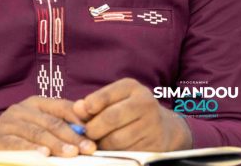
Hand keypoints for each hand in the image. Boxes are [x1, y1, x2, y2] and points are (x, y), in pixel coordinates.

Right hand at [0, 96, 96, 156]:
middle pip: (51, 122)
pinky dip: (32, 150)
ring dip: (56, 144)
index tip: (93, 132)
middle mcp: (20, 109)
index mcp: (35, 103)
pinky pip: (17, 145)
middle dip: (72, 136)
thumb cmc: (25, 140)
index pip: (61, 106)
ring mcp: (8, 123)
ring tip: (71, 153)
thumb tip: (88, 130)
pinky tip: (44, 155)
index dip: (78, 118)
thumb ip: (62, 126)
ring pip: (37, 133)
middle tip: (88, 148)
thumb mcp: (43, 129)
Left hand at [73, 78, 191, 151]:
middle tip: (86, 133)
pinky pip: (126, 152)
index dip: (89, 106)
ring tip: (98, 141)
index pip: (105, 96)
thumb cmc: (128, 110)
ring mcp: (152, 125)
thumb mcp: (114, 99)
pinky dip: (114, 153)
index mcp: (132, 87)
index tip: (79, 114)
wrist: (163, 127)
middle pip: (110, 119)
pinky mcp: (154, 144)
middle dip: (92, 129)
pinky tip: (112, 148)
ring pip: (116, 139)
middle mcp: (145, 103)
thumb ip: (94, 102)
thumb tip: (77, 108)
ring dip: (102, 143)